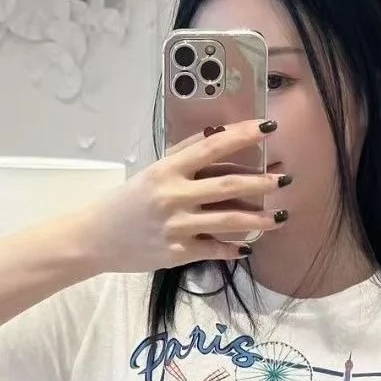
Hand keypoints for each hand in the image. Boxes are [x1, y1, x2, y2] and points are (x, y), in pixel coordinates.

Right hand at [78, 118, 287, 271]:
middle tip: (285, 179)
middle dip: (262, 182)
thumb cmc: (126, 202)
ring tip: (280, 217)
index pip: (212, 146)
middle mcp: (174, 196)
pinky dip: (234, 248)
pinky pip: (215, 249)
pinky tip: (249, 246)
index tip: (268, 128)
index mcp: (168, 169)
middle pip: (229, 185)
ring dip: (259, 219)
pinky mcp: (178, 253)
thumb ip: (183, 156)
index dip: (243, 135)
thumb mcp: (152, 172)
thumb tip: (217, 137)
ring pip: (229, 220)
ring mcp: (177, 227)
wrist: (96, 239)